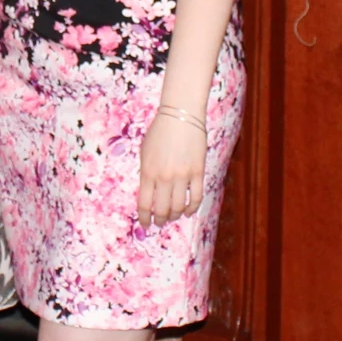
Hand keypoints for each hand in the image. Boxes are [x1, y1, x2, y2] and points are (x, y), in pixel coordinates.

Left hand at [136, 105, 207, 226]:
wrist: (180, 115)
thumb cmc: (159, 132)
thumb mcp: (144, 153)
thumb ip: (146, 174)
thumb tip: (149, 195)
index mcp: (147, 172)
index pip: (144, 204)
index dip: (144, 219)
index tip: (145, 225)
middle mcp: (164, 177)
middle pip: (162, 210)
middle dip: (160, 220)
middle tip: (159, 222)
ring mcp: (182, 175)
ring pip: (179, 207)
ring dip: (175, 216)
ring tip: (173, 217)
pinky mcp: (198, 172)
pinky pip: (196, 197)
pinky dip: (192, 208)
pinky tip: (188, 211)